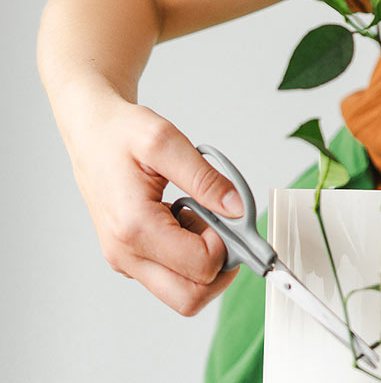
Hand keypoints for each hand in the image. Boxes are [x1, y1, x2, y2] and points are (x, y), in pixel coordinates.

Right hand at [68, 97, 242, 314]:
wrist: (89, 135)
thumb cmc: (120, 135)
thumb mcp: (166, 142)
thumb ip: (205, 178)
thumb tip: (237, 208)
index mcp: (134, 227)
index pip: (200, 266)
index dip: (228, 244)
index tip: (233, 215)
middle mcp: (125, 254)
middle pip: (189, 298)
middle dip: (220, 268)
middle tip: (226, 227)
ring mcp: (125, 260)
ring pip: (181, 292)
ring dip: (204, 262)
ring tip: (200, 216)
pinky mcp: (129, 257)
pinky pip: (169, 275)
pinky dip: (189, 256)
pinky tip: (186, 219)